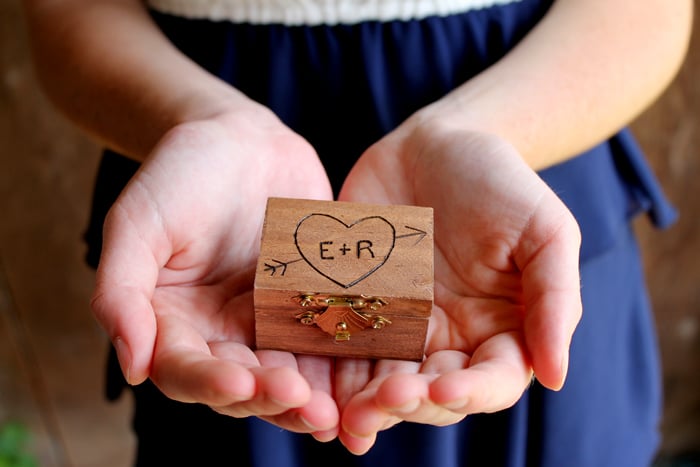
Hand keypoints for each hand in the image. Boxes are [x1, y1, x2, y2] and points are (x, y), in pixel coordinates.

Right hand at [90, 111, 340, 437]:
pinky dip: (341, 363)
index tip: (238, 384)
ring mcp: (269, 322)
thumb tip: (133, 366)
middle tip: (303, 406)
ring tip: (331, 412)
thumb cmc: (179, 175)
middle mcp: (222, 333)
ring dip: (309, 398)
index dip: (209, 383)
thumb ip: (121, 292)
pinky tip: (363, 378)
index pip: (185, 370)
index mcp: (174, 324)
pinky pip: (326, 338)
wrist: (240, 138)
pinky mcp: (309, 305)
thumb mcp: (137, 224)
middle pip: (243, 384)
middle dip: (270, 399)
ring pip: (288, 374)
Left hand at [335, 121, 581, 452]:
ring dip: (365, 404)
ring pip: (382, 382)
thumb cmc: (500, 182)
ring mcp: (399, 327)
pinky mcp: (357, 307)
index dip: (469, 394)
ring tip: (346, 414)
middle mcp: (448, 340)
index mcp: (499, 331)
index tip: (442, 390)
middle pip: (431, 394)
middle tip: (384, 400)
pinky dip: (328, 372)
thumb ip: (554, 299)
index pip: (491, 382)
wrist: (434, 144)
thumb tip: (557, 377)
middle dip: (409, 404)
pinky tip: (311, 386)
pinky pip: (341, 345)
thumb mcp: (545, 231)